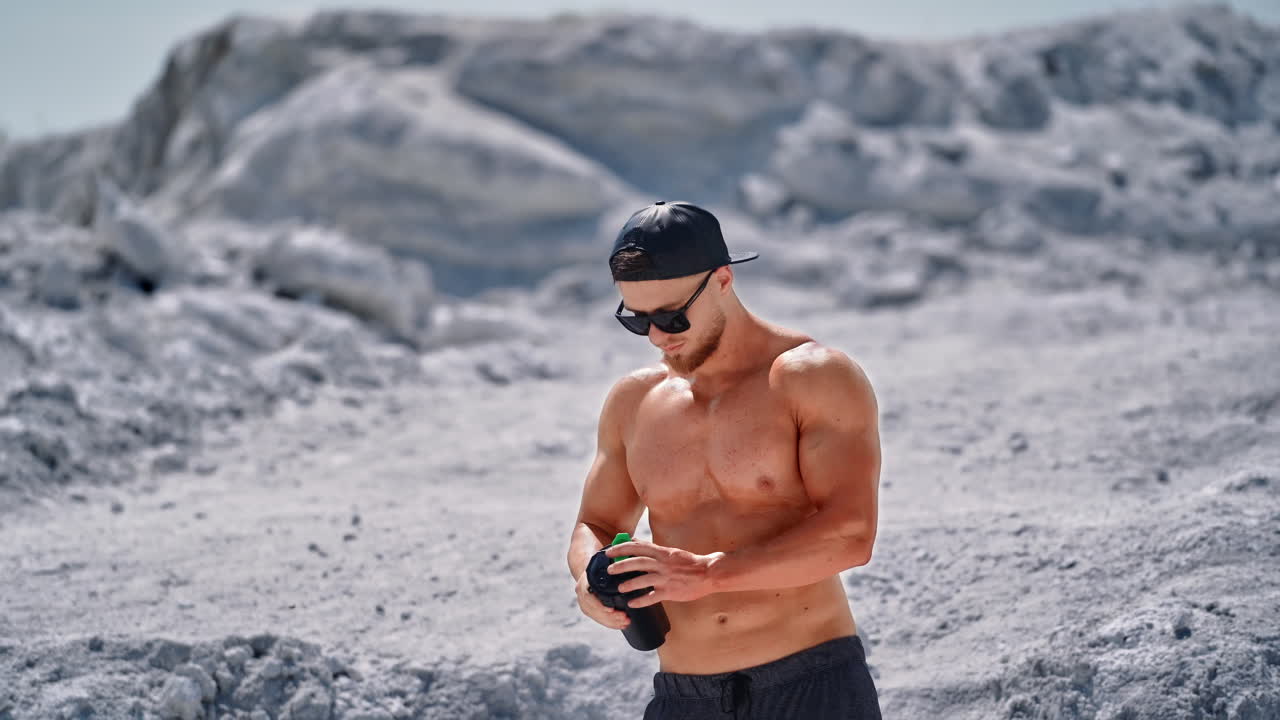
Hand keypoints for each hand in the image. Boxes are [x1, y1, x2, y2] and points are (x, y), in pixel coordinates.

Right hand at [575, 569, 629, 629]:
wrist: (589, 570)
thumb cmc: (600, 565)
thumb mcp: (604, 564)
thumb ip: (611, 568)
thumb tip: (625, 569)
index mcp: (584, 581)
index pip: (589, 597)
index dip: (599, 605)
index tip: (611, 609)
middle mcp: (581, 593)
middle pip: (594, 609)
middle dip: (610, 616)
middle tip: (625, 618)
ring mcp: (583, 602)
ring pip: (596, 616)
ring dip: (612, 622)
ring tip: (626, 622)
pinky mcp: (587, 609)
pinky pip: (598, 618)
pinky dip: (609, 623)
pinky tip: (620, 625)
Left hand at [605, 540, 725, 607]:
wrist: (708, 573)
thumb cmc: (689, 563)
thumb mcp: (671, 552)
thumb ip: (653, 549)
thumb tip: (634, 542)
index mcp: (662, 552)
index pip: (638, 547)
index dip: (621, 548)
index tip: (609, 551)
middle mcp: (662, 564)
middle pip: (637, 562)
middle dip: (621, 565)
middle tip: (609, 570)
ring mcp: (666, 578)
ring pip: (643, 579)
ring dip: (629, 584)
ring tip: (619, 588)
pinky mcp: (670, 591)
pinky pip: (653, 597)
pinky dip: (641, 600)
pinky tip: (632, 603)